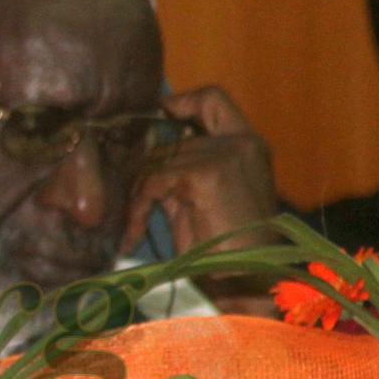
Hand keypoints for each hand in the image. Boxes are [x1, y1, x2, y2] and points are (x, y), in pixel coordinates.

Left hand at [126, 85, 283, 309]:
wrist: (247, 279)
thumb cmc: (228, 247)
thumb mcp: (203, 196)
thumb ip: (183, 167)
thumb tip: (144, 149)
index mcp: (247, 143)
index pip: (212, 98)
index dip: (181, 102)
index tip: (156, 115)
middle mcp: (239, 142)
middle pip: (170, 139)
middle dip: (145, 171)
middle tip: (131, 203)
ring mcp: (223, 155)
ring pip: (156, 161)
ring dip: (138, 195)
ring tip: (132, 226)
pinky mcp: (204, 174)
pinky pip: (153, 182)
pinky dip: (137, 208)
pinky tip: (133, 234)